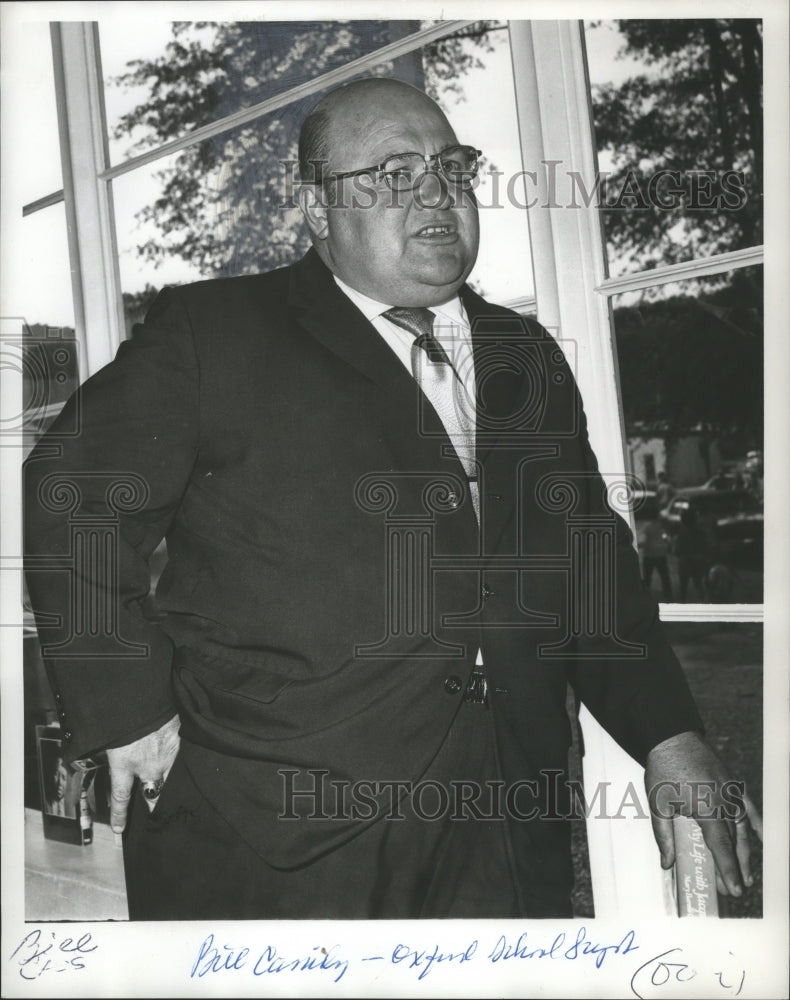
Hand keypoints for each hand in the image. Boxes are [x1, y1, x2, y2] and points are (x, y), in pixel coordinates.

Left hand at [106, 714, 180, 834]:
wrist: (142, 693)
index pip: (121, 797)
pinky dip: (182, 761)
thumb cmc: (122, 713)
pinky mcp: (180, 740)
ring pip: (171, 779)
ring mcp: (167, 754)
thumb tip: (115, 757)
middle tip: (155, 812)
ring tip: (174, 790)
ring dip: (170, 784)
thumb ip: (115, 752)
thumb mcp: (111, 737)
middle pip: (153, 794)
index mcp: (125, 764)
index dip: (120, 815)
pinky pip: (182, 758)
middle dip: (154, 805)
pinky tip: (189, 764)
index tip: (120, 830)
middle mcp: (148, 765)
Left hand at [645, 730, 761, 896]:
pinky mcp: (732, 783)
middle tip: (735, 889)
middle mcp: (724, 802)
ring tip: (747, 874)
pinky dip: (755, 823)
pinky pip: (748, 806)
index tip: (734, 890)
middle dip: (736, 867)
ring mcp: (731, 792)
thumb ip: (664, 836)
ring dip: (746, 851)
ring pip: (743, 827)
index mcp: (706, 809)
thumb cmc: (662, 769)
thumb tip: (666, 863)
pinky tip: (760, 837)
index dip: (728, 870)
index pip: (721, 847)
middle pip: (733, 841)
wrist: (672, 736)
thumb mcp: (658, 804)